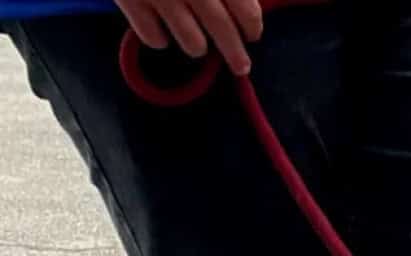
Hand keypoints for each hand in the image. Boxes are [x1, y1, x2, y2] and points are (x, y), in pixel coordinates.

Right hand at [116, 0, 262, 76]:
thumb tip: (247, 3)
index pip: (246, 10)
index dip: (253, 26)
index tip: (253, 34)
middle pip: (223, 31)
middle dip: (235, 54)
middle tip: (241, 66)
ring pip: (192, 43)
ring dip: (197, 46)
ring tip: (197, 44)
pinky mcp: (129, 0)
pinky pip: (153, 38)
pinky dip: (160, 39)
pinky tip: (162, 31)